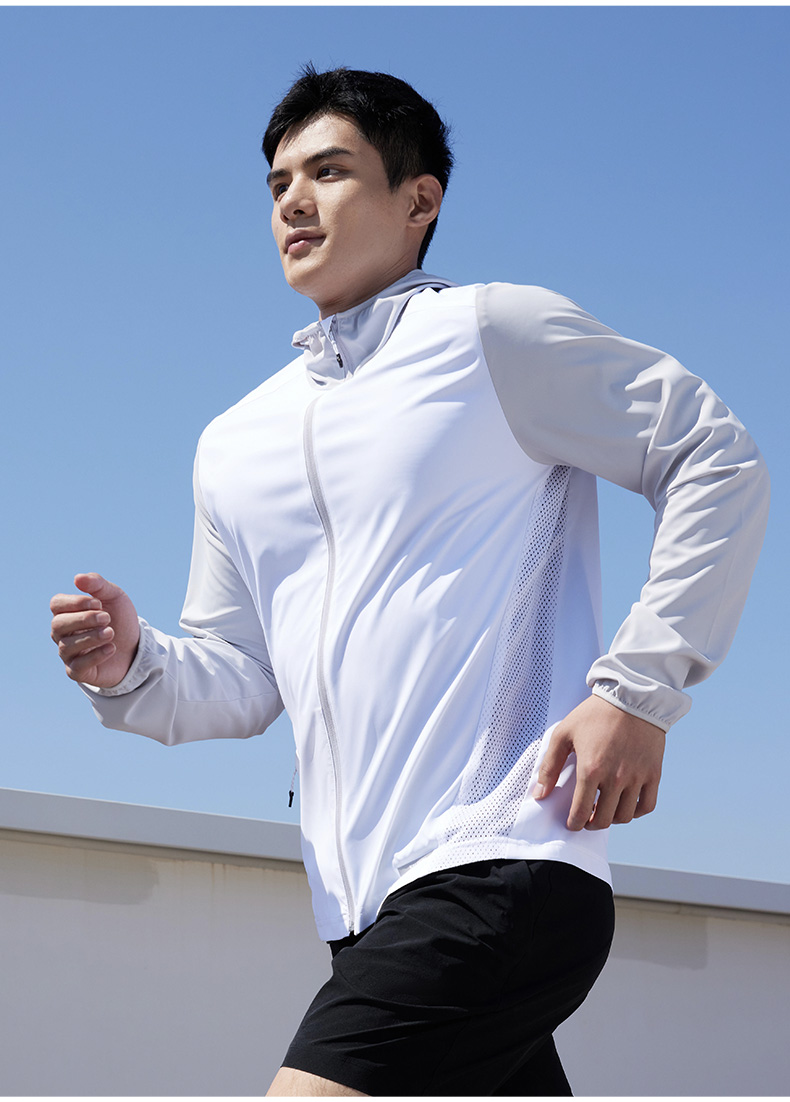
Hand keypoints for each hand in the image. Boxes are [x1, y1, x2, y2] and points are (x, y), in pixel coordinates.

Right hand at [50, 573, 139, 688]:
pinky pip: (77, 667)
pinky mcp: (78, 672)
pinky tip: (111, 648)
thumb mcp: (114, 597)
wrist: (136, 647)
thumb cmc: (119, 619)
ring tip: (111, 632)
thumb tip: (77, 578)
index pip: (56, 604)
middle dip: (83, 619)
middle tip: (107, 618)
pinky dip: (95, 656)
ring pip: (67, 646)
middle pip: (58, 624)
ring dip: (91, 637)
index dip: (75, 602)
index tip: (98, 603)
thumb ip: (98, 585)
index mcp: (67, 613)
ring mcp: (68, 654)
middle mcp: (62, 633)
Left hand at [534, 694, 665, 830]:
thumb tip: (540, 794)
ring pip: (625, 816)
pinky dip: (636, 812)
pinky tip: (626, 804)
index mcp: (591, 770)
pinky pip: (647, 806)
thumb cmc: (594, 714)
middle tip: (586, 818)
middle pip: (603, 819)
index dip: (574, 823)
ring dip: (612, 819)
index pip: (581, 812)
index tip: (571, 824)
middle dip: (591, 824)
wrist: (631, 697)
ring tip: (604, 810)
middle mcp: (616, 778)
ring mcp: (637, 777)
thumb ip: (549, 766)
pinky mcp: (654, 773)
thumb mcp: (564, 733)